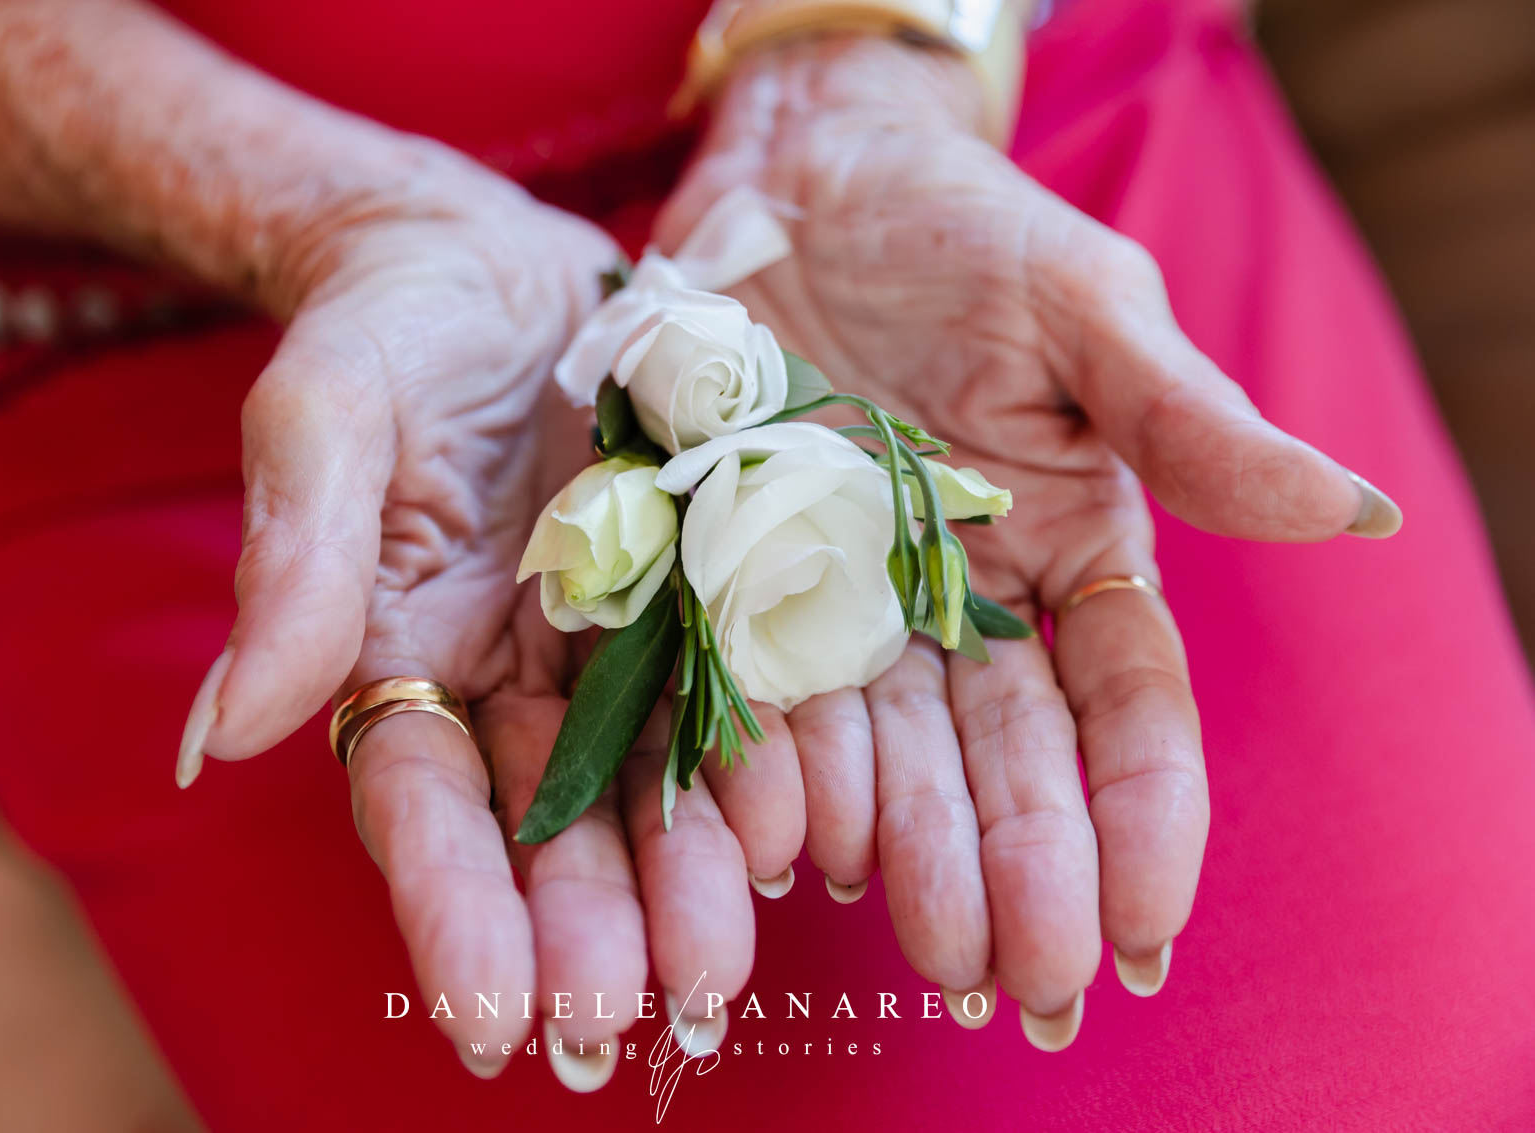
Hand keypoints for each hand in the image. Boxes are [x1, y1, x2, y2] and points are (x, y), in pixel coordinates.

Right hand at [174, 162, 756, 1083]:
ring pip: (651, 781)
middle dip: (585, 921)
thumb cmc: (388, 327)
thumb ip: (294, 561)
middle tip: (626, 1014)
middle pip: (545, 821)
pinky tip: (804, 827)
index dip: (449, 906)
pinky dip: (771, 756)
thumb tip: (226, 733)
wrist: (504, 262)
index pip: (419, 802)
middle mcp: (513, 680)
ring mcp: (618, 645)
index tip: (482, 1009)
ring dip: (684, 877)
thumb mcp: (325, 413)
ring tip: (718, 964)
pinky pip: (745, 685)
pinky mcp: (709, 594)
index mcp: (402, 656)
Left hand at [657, 36, 1398, 1044]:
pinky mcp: (721, 580)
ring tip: (922, 937)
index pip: (1121, 712)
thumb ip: (1192, 427)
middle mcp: (953, 608)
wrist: (804, 185)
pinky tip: (775, 843)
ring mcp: (835, 605)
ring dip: (899, 849)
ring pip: (879, 751)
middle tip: (1021, 981)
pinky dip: (761, 763)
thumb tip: (1355, 515)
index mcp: (1065, 559)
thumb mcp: (1090, 314)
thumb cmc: (967, 236)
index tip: (1143, 929)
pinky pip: (745, 688)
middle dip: (1019, 873)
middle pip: (997, 761)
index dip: (1139, 819)